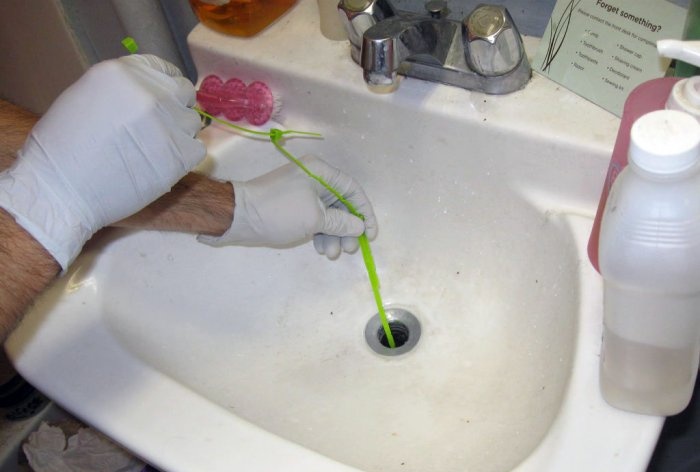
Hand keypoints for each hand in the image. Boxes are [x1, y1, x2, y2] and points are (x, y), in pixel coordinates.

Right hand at [0, 55, 204, 269]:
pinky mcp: (180, 154)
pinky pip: (197, 149)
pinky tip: (163, 164)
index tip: (165, 97)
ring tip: (154, 150)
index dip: (166, 85)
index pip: (163, 69)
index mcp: (122, 74)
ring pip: (191, 121)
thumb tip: (145, 96)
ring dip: (179, 133)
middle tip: (160, 128)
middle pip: (184, 92)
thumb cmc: (61, 150)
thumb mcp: (84, 98)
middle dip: (175, 107)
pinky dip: (184, 157)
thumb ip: (121, 92)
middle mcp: (150, 93)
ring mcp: (168, 123)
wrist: (61, 191)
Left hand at [198, 155, 377, 258]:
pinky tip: (321, 248)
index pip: (352, 190)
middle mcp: (314, 179)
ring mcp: (303, 193)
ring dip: (334, 235)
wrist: (237, 217)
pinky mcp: (293, 207)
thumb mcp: (315, 218)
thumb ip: (341, 222)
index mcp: (320, 172)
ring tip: (331, 253)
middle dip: (347, 228)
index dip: (364, 212)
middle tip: (349, 249)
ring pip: (328, 215)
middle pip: (341, 204)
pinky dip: (321, 233)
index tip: (369, 234)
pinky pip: (315, 219)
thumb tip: (359, 226)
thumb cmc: (279, 212)